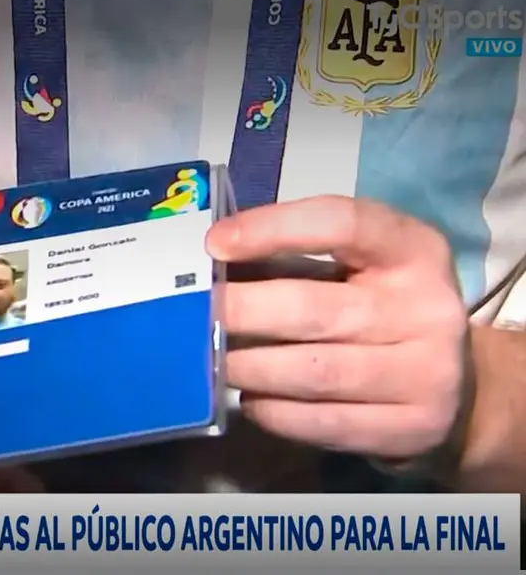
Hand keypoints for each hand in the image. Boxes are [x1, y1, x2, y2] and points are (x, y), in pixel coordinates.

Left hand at [207, 196, 467, 461]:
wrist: (457, 393)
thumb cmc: (382, 314)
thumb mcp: (357, 272)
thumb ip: (293, 263)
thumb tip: (208, 267)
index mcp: (413, 249)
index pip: (341, 224)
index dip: (273, 229)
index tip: (215, 243)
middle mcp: (427, 308)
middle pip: (313, 309)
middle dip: (241, 312)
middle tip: (196, 316)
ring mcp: (426, 373)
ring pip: (313, 372)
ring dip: (250, 368)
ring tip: (216, 361)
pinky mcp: (412, 429)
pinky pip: (322, 422)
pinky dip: (274, 411)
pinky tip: (251, 400)